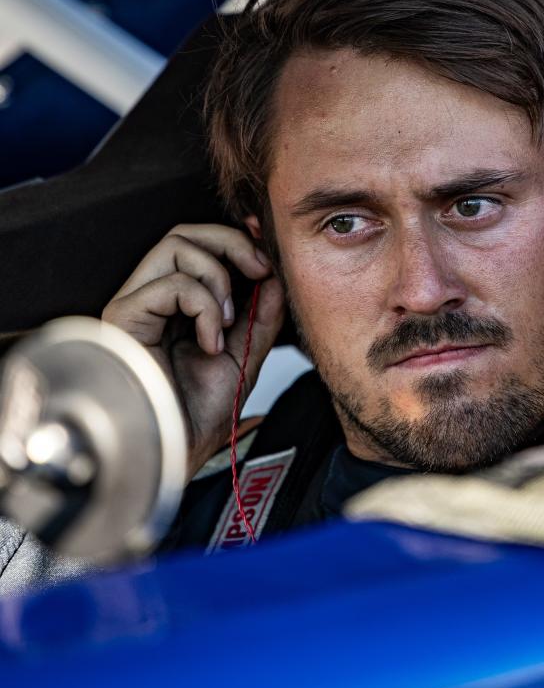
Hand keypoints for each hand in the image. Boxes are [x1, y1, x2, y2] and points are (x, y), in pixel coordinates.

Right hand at [102, 224, 285, 478]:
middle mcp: (150, 299)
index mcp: (176, 307)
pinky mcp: (123, 316)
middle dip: (231, 243)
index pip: (200, 248)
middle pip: (185, 233)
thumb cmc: (196, 416)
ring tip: (229, 321)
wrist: (171, 453)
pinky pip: (171, 283)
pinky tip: (208, 343)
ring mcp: (134, 305)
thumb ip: (260, 315)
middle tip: (260, 269)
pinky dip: (204, 307)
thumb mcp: (244, 357)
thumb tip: (275, 275)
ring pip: (177, 245)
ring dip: (218, 278)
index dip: (236, 241)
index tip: (267, 253)